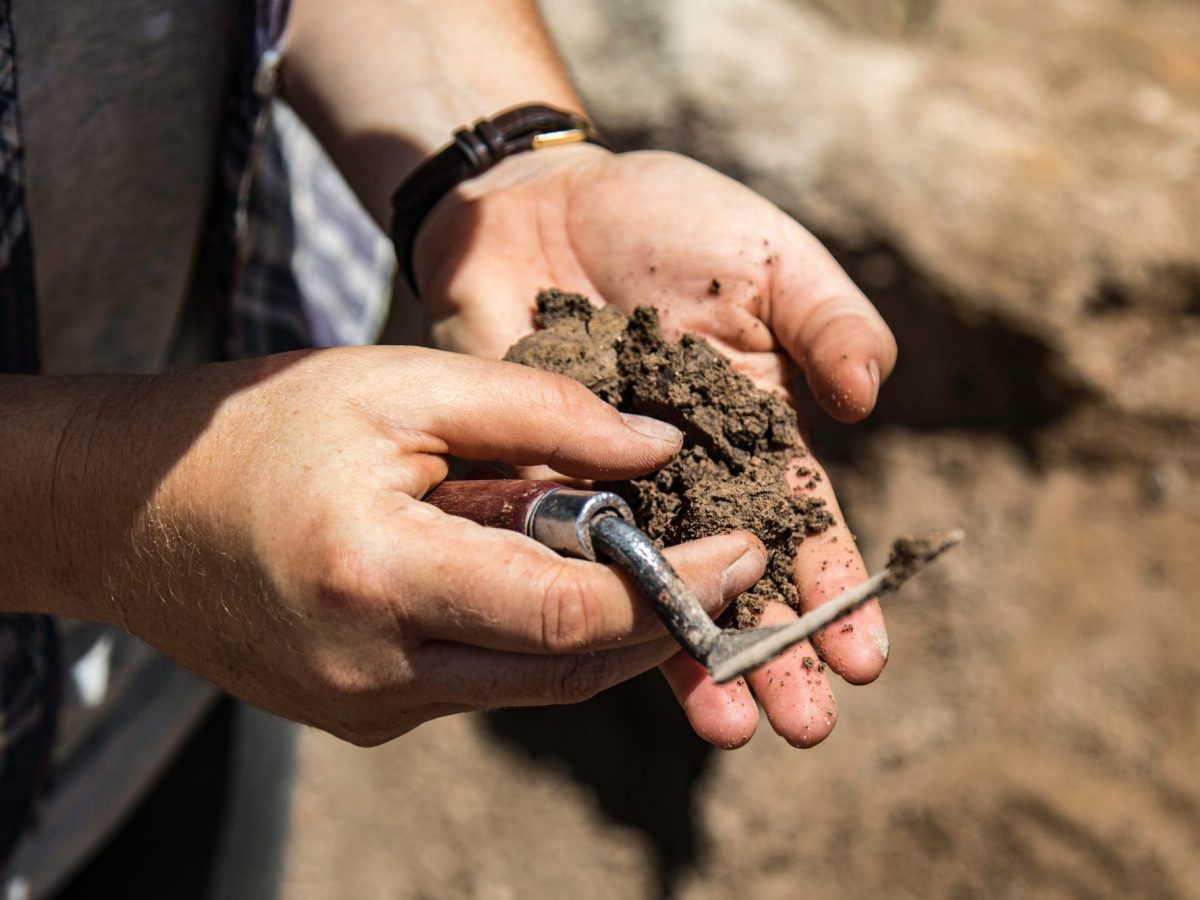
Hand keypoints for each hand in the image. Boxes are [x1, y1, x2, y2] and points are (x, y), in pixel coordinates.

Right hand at [52, 349, 765, 744]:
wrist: (129, 510)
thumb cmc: (260, 427)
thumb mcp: (398, 384)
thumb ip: (537, 415)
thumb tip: (656, 450)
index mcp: (380, 575)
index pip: (569, 616)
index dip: (675, 589)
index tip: (744, 549)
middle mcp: (375, 671)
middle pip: (568, 669)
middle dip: (661, 616)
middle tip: (723, 560)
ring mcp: (366, 709)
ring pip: (534, 684)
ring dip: (602, 627)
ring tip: (642, 557)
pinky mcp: (364, 717)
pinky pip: (483, 683)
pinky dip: (533, 635)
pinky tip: (542, 574)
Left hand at [413, 145, 897, 747]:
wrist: (538, 203)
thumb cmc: (666, 219)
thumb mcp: (767, 257)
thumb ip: (827, 320)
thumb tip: (868, 397)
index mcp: (760, 431)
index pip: (806, 526)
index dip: (836, 591)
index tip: (862, 658)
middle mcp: (692, 478)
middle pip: (740, 578)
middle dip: (775, 650)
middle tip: (805, 727)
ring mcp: (614, 489)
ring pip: (658, 587)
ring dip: (693, 656)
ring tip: (729, 727)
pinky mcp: (541, 483)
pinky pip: (567, 555)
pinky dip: (592, 604)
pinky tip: (611, 659)